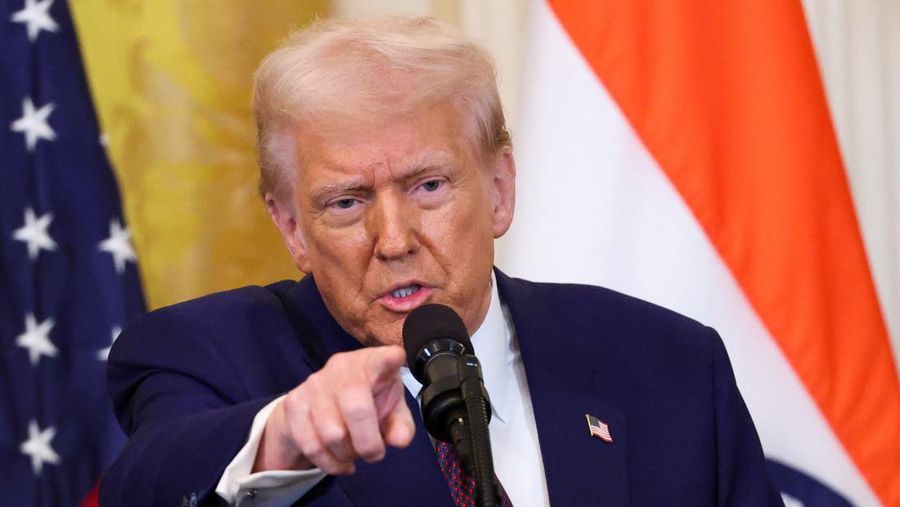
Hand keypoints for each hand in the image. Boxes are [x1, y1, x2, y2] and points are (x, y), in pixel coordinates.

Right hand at [253, 345, 414, 474]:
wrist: (317, 403)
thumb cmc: (366, 401)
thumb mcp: (390, 410)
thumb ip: (400, 424)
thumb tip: (399, 440)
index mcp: (371, 364)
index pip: (380, 358)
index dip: (388, 359)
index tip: (395, 358)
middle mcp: (340, 368)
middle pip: (356, 409)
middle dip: (368, 443)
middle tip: (375, 455)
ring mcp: (313, 385)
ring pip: (332, 435)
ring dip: (347, 454)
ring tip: (353, 453)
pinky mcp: (293, 404)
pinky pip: (312, 446)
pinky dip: (330, 463)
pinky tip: (340, 462)